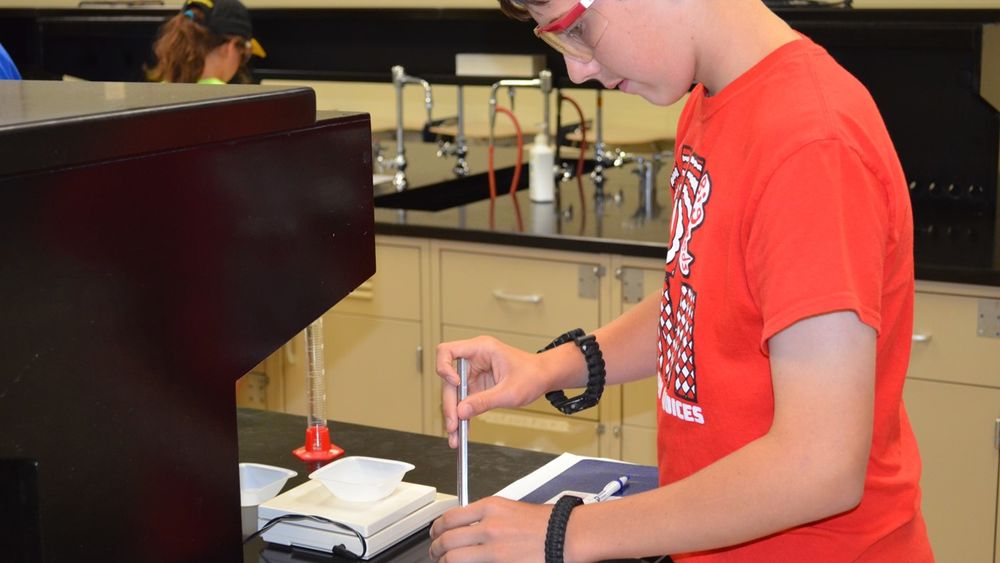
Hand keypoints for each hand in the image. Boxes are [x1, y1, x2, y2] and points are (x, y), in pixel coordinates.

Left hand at [428, 497, 550, 561]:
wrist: (567, 535)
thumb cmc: (546, 523)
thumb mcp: (512, 508)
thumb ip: (489, 515)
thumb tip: (470, 525)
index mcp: (491, 506)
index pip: (451, 517)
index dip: (437, 528)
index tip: (435, 532)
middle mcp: (488, 525)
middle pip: (447, 538)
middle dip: (435, 548)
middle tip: (434, 552)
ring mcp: (493, 547)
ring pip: (453, 556)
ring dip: (444, 561)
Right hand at [436, 336, 551, 447]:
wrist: (544, 378)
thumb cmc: (532, 375)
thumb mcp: (509, 391)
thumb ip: (484, 401)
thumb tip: (461, 412)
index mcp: (480, 349)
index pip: (447, 351)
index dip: (444, 367)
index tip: (454, 384)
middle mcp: (473, 359)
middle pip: (448, 380)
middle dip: (450, 403)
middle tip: (453, 424)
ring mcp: (474, 373)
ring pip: (453, 393)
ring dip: (453, 414)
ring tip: (454, 435)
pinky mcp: (476, 386)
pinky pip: (463, 401)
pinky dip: (462, 416)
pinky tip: (461, 431)